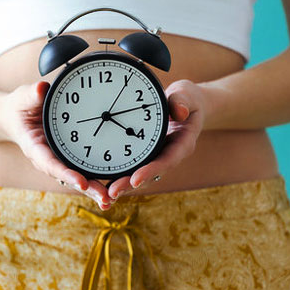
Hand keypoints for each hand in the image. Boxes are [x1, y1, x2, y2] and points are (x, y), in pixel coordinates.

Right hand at [0, 81, 112, 208]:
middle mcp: (47, 158)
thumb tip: (41, 89)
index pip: (50, 163)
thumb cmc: (18, 107)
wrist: (13, 116)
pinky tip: (112, 186)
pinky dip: (95, 178)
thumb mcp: (22, 98)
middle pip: (68, 176)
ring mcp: (57, 159)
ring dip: (94, 188)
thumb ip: (32, 95)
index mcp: (34, 147)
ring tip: (111, 199)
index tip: (81, 182)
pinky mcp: (67, 156)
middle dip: (86, 188)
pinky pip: (81, 168)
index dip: (65, 173)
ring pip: (77, 176)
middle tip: (105, 199)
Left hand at [106, 79, 205, 200]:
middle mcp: (170, 155)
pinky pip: (134, 166)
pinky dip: (120, 175)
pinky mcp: (146, 154)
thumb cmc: (186, 98)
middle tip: (112, 193)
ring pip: (141, 175)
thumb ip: (182, 102)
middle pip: (151, 174)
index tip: (135, 179)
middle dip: (131, 184)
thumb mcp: (187, 95)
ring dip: (123, 184)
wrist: (186, 103)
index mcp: (182, 144)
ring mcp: (158, 156)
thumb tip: (180, 111)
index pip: (167, 161)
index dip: (151, 171)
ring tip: (105, 195)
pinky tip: (103, 183)